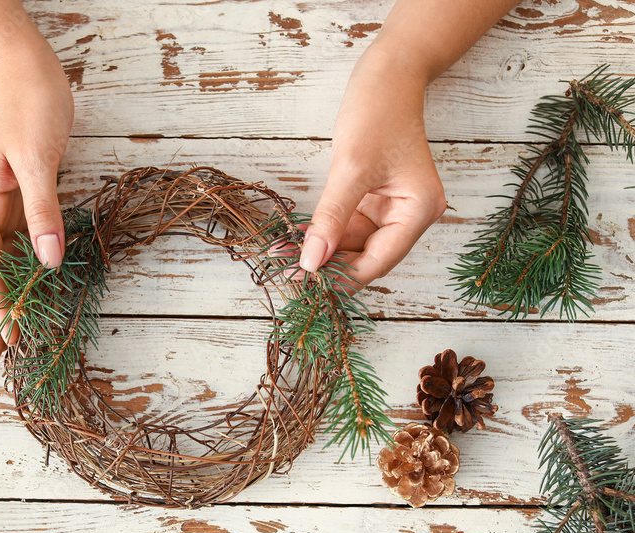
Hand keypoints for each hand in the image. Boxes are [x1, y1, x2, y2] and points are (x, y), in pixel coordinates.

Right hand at [0, 54, 73, 363]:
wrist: (28, 74)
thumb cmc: (30, 109)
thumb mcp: (36, 159)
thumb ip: (42, 210)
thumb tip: (48, 261)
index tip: (4, 341)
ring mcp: (1, 208)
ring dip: (3, 301)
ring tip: (10, 338)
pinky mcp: (20, 203)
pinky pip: (17, 248)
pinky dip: (21, 275)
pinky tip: (29, 294)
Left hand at [294, 47, 446, 286]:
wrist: (387, 76)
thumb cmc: (377, 113)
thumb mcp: (351, 168)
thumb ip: (332, 218)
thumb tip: (311, 262)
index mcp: (419, 211)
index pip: (378, 261)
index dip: (341, 277)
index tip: (305, 286)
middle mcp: (411, 215)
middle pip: (367, 257)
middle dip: (327, 265)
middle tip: (285, 272)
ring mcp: (394, 209)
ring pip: (354, 245)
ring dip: (321, 251)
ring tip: (282, 257)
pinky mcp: (375, 201)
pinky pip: (348, 227)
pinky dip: (324, 233)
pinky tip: (296, 239)